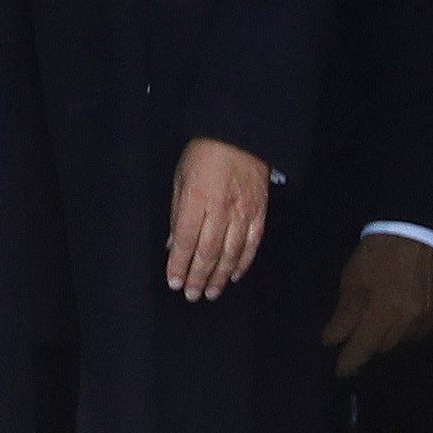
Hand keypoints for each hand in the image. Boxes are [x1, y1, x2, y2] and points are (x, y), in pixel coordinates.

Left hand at [163, 139, 269, 299]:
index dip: (179, 264)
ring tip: (211, 293)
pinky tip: (234, 275)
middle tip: (192, 295)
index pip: (186, 240)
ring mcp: (243, 212)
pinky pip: (252, 244)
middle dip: (199, 277)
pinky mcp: (260, 213)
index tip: (174, 282)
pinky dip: (243, 262)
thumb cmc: (203, 155)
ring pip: (231, 253)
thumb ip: (177, 213)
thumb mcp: (181, 178)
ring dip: (220, 276)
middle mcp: (220, 209)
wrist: (241, 136)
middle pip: (208, 252)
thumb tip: (173, 244)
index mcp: (196, 199)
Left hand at [325, 233, 432, 375]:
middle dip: (366, 343)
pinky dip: (404, 329)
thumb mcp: (352, 281)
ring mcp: (426, 319)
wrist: (413, 233)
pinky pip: (416, 332)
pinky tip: (397, 315)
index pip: (363, 349)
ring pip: (399, 342)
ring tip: (378, 319)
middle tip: (356, 333)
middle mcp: (407, 322)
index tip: (340, 372)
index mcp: (383, 312)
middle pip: (381, 347)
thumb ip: (344, 316)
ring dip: (385, 336)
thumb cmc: (377, 255)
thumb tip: (331, 341)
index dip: (349, 362)